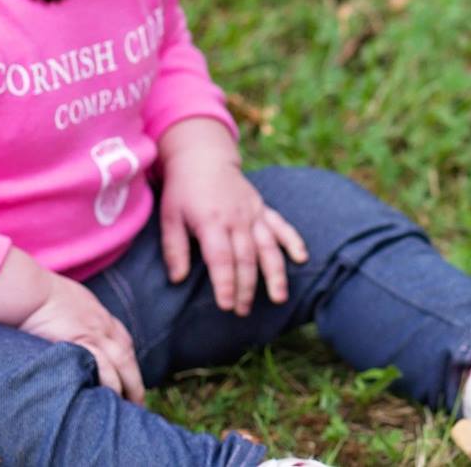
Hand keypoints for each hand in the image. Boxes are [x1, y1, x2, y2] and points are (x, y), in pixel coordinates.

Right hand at [17, 272, 145, 403]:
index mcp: (100, 317)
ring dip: (127, 386)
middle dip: (135, 381)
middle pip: (127, 356)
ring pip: (120, 363)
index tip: (130, 381)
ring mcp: (94, 333)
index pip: (123, 343)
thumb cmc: (41, 297)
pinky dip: (109, 381)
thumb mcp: (69, 304)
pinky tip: (107, 397)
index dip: (128, 365)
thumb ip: (76, 320)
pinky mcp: (81, 342)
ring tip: (127, 408)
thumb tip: (69, 334)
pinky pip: (101, 365)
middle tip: (137, 403)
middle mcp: (103, 325)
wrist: (31, 291)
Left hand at [160, 152, 309, 315]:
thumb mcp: (169, 217)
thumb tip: (178, 280)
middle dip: (246, 286)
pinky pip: (281, 225)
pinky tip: (301, 257)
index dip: (225, 282)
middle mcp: (236, 218)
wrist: (203, 158)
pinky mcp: (262, 208)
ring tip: (278, 297)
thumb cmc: (183, 191)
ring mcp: (253, 212)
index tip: (227, 305)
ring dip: (275, 272)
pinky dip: (293, 240)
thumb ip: (174, 249)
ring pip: (268, 245)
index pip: (221, 257)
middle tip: (242, 311)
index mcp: (211, 221)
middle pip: (246, 257)